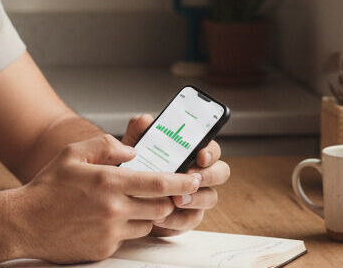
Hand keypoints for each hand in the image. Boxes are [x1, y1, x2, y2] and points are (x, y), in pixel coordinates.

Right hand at [15, 133, 201, 263]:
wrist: (25, 222)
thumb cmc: (48, 186)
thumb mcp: (73, 153)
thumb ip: (106, 145)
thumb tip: (132, 151)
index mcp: (109, 181)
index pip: (158, 183)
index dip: (181, 181)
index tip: (194, 178)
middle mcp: (114, 209)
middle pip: (160, 206)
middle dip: (166, 199)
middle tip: (161, 191)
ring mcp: (110, 232)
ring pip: (147, 223)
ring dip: (146, 213)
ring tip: (126, 203)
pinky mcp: (104, 249)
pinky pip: (128, 238)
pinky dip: (126, 228)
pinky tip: (106, 219)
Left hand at [121, 113, 230, 235]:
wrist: (122, 195)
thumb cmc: (133, 166)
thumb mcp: (133, 146)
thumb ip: (139, 130)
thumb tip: (146, 121)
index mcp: (191, 152)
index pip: (211, 148)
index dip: (210, 151)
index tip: (200, 155)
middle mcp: (199, 173)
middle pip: (221, 172)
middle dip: (209, 175)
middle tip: (191, 178)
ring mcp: (196, 196)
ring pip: (210, 198)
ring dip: (195, 199)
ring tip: (175, 200)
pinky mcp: (186, 217)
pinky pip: (190, 220)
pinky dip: (176, 220)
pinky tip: (160, 217)